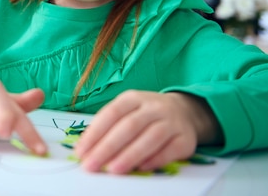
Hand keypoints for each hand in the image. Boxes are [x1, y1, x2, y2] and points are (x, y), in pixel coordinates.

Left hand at [74, 90, 219, 174]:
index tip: (81, 151)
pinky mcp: (186, 138)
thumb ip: (108, 127)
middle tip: (92, 165)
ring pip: (150, 138)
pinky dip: (155, 160)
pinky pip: (170, 150)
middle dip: (107, 147)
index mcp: (133, 98)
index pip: (111, 114)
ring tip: (113, 169)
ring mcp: (172, 122)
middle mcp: (153, 107)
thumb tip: (86, 149)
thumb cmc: (146, 115)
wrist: (184, 111)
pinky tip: (141, 168)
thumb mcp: (127, 111)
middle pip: (129, 127)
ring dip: (130, 155)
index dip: (95, 133)